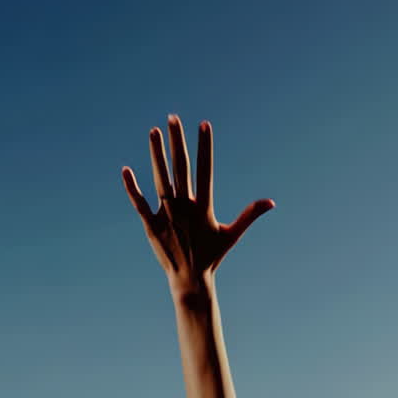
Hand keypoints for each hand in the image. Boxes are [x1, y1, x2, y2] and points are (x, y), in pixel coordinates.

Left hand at [122, 116, 274, 297]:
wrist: (190, 280)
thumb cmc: (212, 256)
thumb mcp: (232, 235)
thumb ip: (249, 215)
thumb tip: (271, 202)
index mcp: (203, 207)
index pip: (205, 170)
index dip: (204, 147)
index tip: (203, 125)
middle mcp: (184, 208)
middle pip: (180, 168)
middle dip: (177, 142)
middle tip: (173, 117)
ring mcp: (166, 215)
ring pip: (160, 179)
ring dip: (156, 154)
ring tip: (153, 131)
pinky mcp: (151, 225)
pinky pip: (140, 203)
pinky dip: (132, 188)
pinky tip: (126, 170)